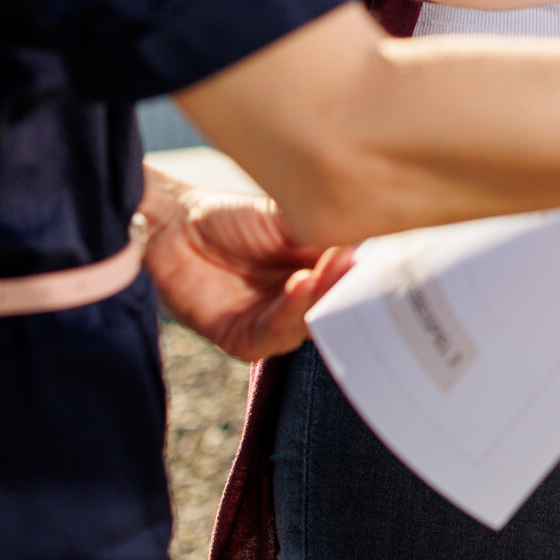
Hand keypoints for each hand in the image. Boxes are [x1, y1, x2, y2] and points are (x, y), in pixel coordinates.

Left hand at [137, 168, 351, 361]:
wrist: (175, 226)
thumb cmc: (234, 219)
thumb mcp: (290, 219)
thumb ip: (326, 233)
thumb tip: (371, 237)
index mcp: (321, 277)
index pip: (353, 283)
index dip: (369, 272)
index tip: (383, 253)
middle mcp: (304, 306)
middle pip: (336, 306)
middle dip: (348, 288)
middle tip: (357, 264)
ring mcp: (275, 325)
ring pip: (310, 322)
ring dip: (321, 298)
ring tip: (327, 272)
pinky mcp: (244, 340)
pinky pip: (273, 333)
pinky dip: (290, 309)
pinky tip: (301, 284)